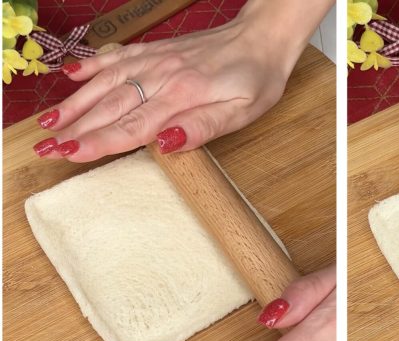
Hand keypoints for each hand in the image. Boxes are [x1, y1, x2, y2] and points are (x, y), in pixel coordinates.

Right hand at [31, 0, 331, 162]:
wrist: (262, 38)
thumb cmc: (257, 78)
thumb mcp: (242, 111)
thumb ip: (202, 127)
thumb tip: (165, 143)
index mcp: (183, 94)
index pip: (132, 126)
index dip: (99, 142)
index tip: (69, 154)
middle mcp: (162, 75)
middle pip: (111, 107)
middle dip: (76, 129)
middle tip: (45, 148)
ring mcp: (157, 60)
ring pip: (107, 83)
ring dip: (75, 103)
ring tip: (48, 123)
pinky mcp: (157, 50)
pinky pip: (117, 58)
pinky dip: (92, 66)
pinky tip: (71, 76)